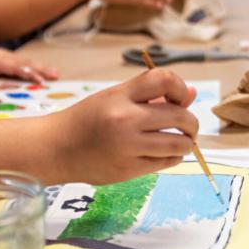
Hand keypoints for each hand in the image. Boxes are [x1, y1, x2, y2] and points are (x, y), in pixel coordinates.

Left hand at [0, 48, 58, 85]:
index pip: (12, 66)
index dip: (25, 72)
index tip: (37, 79)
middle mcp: (3, 55)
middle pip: (24, 62)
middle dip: (40, 69)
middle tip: (54, 76)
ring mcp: (7, 56)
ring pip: (27, 61)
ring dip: (42, 67)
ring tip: (56, 74)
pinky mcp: (9, 59)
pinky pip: (25, 63)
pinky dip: (36, 67)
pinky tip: (47, 72)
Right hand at [47, 68, 198, 184]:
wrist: (57, 148)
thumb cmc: (87, 119)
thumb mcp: (114, 98)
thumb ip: (150, 95)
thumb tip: (191, 94)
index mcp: (120, 95)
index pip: (163, 79)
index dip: (180, 87)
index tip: (179, 98)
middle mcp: (125, 119)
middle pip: (180, 115)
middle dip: (190, 122)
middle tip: (186, 125)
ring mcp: (128, 146)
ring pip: (179, 143)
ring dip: (186, 142)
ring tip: (179, 140)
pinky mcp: (129, 169)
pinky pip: (166, 162)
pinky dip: (173, 156)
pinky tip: (164, 152)